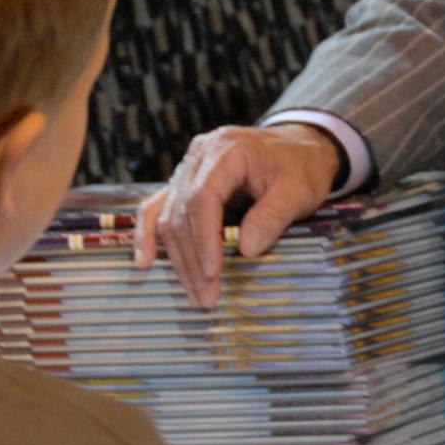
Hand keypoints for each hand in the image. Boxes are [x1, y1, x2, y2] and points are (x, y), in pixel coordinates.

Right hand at [132, 124, 341, 308]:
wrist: (298, 146)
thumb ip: (273, 217)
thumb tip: (246, 250)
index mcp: (227, 149)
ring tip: (195, 293)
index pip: (202, 197)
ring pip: (168, 216)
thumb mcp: (299, 190)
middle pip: (181, 211)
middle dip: (191, 259)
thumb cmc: (301, 166)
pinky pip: (159, 208)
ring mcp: (188, 167)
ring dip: (177, 258)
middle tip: (205, 297)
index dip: (204, 239)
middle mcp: (200, 154)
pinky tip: (144, 261)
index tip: (213, 272)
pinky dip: (149, 235)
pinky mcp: (185, 182)